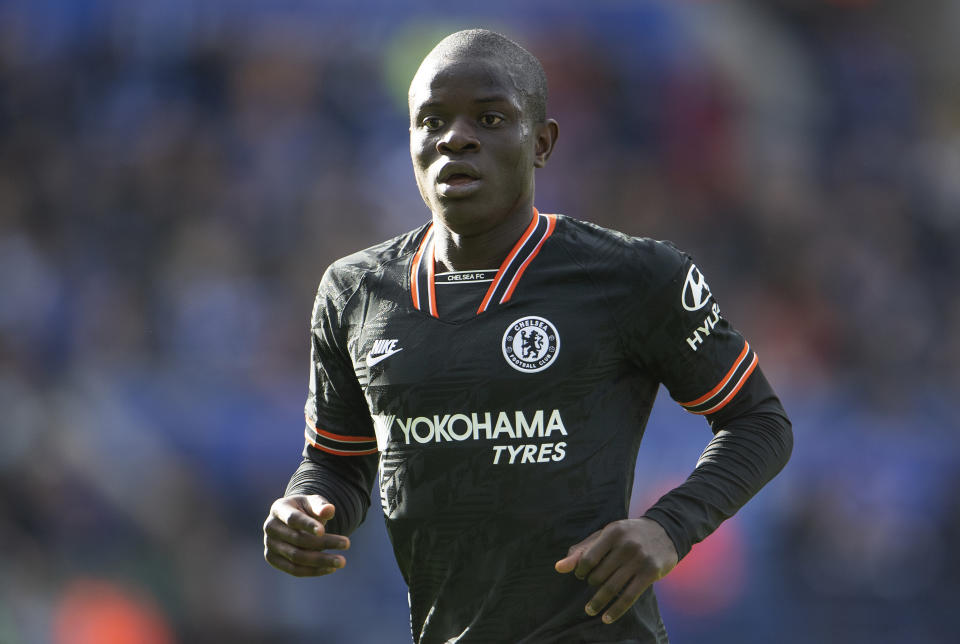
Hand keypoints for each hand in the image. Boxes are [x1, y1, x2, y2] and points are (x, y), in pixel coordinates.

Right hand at [263, 495, 350, 576]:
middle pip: (298, 540)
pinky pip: (294, 570)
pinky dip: (313, 571)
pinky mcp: (272, 559)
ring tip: (341, 561)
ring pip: (296, 557)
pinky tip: (330, 568)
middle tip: (347, 543)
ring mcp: (269, 544)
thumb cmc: (305, 509)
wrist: (292, 520)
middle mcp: (270, 527)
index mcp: (279, 508)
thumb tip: (329, 510)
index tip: (323, 531)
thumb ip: (321, 505)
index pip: (293, 519)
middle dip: (324, 543)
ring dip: (320, 561)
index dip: (307, 525)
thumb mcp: (313, 502)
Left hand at [555, 518, 677, 623]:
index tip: (580, 575)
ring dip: (598, 602)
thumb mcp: (606, 535)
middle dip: (591, 584)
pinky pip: (629, 597)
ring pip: (612, 587)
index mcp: (613, 532)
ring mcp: (639, 559)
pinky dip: (615, 610)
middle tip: (591, 586)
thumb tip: (558, 568)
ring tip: (589, 610)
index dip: (580, 570)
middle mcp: (626, 545)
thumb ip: (583, 550)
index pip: (588, 558)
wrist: (665, 531)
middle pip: (599, 574)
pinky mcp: (650, 573)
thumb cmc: (629, 534)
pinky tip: (606, 618)